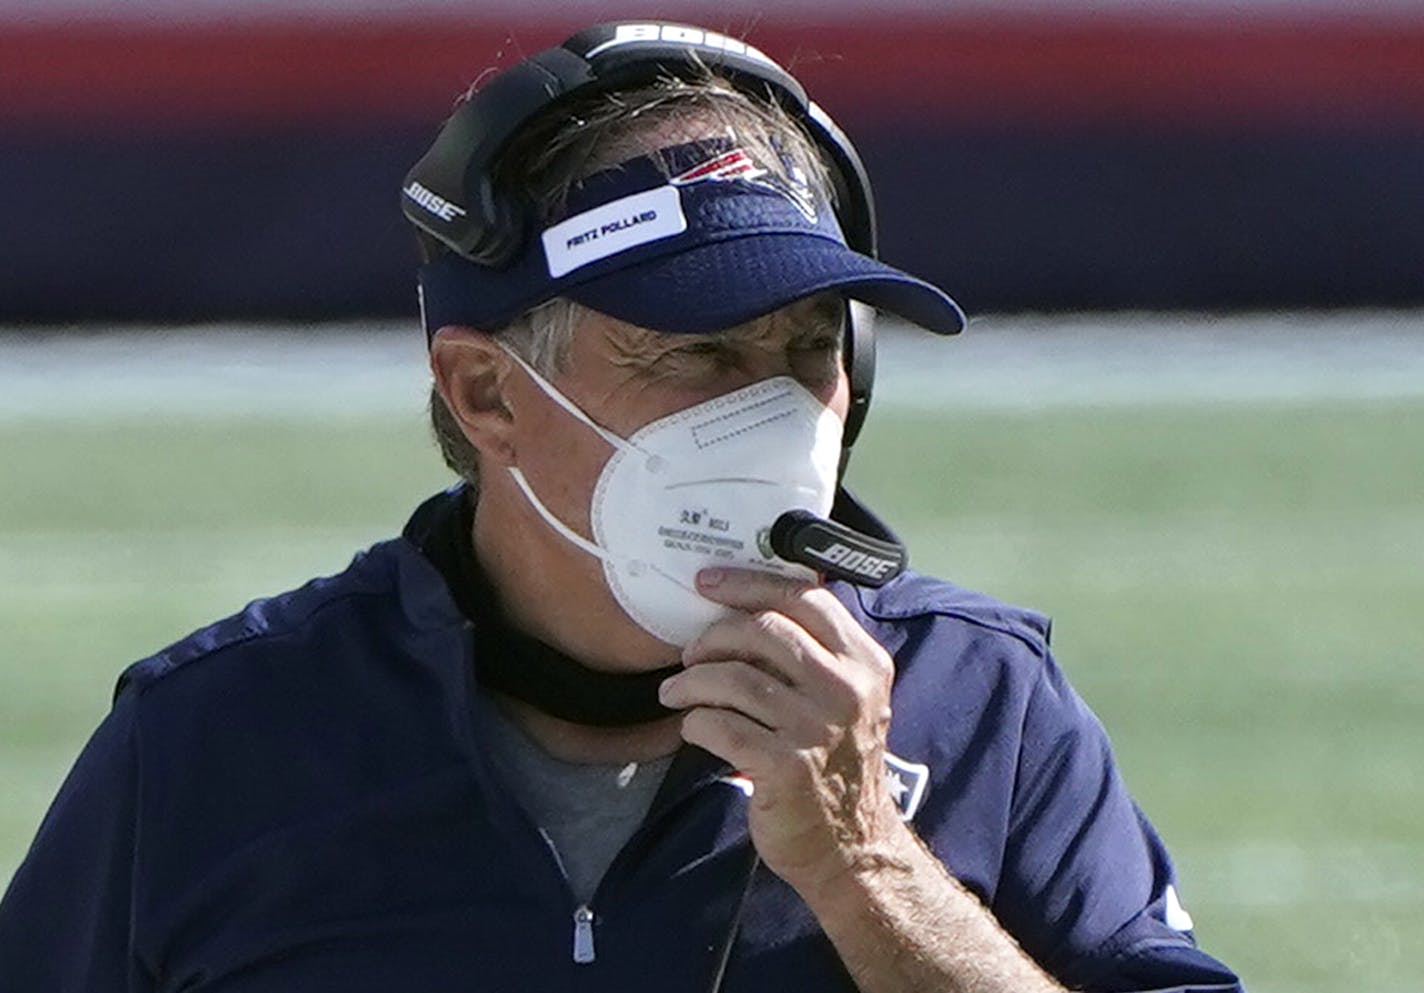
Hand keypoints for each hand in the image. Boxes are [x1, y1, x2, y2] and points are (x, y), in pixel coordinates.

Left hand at [658, 567, 907, 895]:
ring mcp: (818, 729)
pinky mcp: (786, 767)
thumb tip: (743, 607)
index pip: (805, 599)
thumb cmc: (835, 764)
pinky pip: (719, 725)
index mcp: (865, 662)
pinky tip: (694, 726)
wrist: (851, 846)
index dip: (749, 583)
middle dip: (713, 635)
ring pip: (733, 678)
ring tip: (676, 692)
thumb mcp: (847, 699)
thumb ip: (814, 654)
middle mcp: (848, 690)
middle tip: (689, 652)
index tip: (708, 582)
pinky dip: (695, 721)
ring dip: (692, 681)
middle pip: (764, 631)